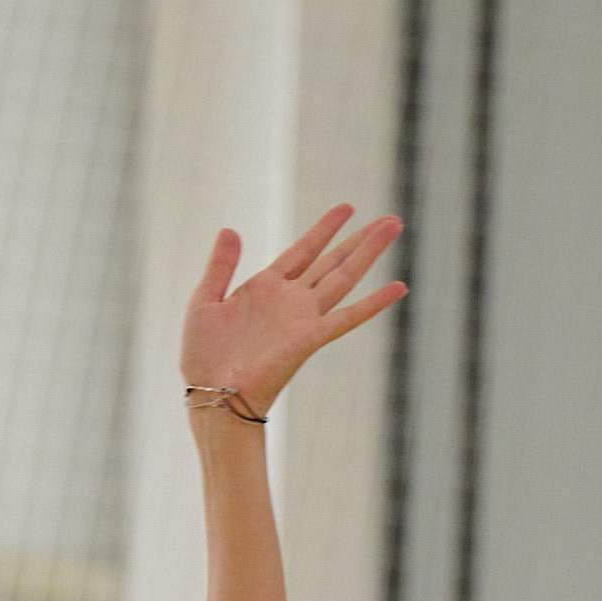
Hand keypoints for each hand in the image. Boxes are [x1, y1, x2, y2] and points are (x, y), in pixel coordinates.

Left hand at [181, 204, 406, 417]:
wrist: (210, 393)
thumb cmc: (203, 355)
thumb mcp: (204, 301)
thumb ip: (220, 266)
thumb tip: (229, 229)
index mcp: (265, 288)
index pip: (302, 251)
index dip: (324, 229)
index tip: (347, 207)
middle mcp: (290, 300)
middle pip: (332, 261)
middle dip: (360, 239)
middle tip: (391, 219)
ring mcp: (303, 318)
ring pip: (344, 278)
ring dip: (370, 253)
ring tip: (394, 227)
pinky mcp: (309, 339)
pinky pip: (347, 318)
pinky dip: (374, 303)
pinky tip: (398, 287)